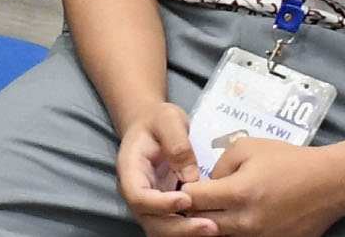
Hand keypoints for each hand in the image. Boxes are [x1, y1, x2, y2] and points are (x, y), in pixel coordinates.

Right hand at [116, 102, 216, 236]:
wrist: (151, 125)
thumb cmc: (157, 120)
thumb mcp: (167, 119)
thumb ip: (177, 143)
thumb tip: (191, 177)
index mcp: (130, 169)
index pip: (138, 196)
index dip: (160, 204)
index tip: (187, 199)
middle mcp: (136, 191)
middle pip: (149, 220)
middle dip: (178, 228)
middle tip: (210, 226)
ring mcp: (149, 203)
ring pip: (160, 229)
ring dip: (185, 233)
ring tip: (214, 229)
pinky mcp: (164, 208)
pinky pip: (173, 226)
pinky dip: (190, 230)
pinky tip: (214, 227)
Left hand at [185, 139, 344, 236]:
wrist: (331, 183)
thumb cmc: (288, 160)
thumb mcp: (246, 148)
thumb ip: (217, 166)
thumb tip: (205, 185)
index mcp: (240, 193)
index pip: (193, 199)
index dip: (184, 192)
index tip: (186, 184)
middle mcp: (247, 222)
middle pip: (200, 223)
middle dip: (194, 210)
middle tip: (199, 197)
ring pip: (219, 235)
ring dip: (212, 221)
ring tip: (218, 206)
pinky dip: (233, 230)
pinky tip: (236, 215)